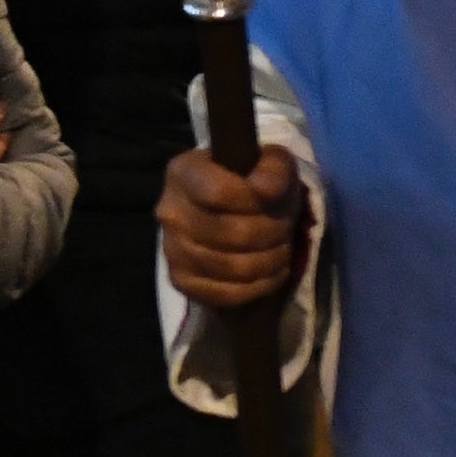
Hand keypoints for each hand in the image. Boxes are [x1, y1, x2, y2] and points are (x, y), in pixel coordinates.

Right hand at [162, 145, 307, 309]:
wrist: (230, 211)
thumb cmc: (251, 182)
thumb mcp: (270, 162)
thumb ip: (273, 168)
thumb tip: (266, 191)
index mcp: (184, 172)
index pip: (220, 193)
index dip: (257, 200)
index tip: (274, 197)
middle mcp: (170, 212)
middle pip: (235, 234)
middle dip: (274, 232)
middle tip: (284, 227)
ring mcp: (171, 250)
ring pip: (235, 267)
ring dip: (271, 260)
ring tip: (279, 248)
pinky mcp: (181, 281)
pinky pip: (227, 294)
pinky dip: (258, 286)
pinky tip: (269, 272)